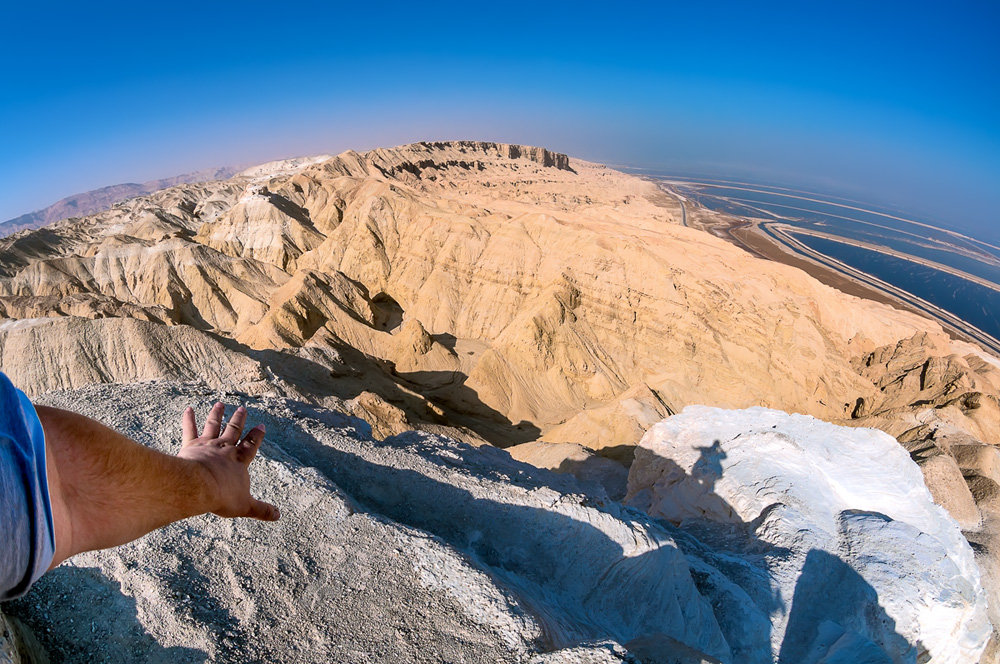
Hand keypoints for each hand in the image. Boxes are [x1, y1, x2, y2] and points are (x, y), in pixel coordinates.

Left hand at [177, 403, 279, 520]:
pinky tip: (188, 409)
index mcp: (240, 460)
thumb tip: (278, 516)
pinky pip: (190, 429)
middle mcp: (225, 449)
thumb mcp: (245, 506)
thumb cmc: (222, 496)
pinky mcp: (190, 446)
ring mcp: (207, 445)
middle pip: (233, 431)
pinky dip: (189, 419)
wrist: (198, 486)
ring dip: (217, 415)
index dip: (257, 436)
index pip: (251, 445)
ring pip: (213, 426)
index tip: (261, 425)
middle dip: (238, 420)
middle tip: (242, 408)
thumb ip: (261, 510)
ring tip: (220, 404)